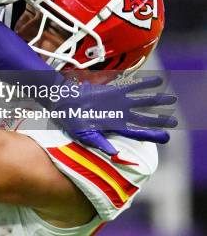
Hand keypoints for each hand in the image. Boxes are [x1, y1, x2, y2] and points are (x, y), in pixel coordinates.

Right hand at [50, 76, 177, 154]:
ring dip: (156, 100)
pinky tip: (156, 81)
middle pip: (143, 118)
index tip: (166, 137)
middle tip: (174, 121)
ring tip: (171, 99)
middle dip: (159, 120)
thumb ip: (99, 143)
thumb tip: (114, 154)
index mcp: (113, 127)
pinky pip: (131, 86)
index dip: (151, 135)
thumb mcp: (83, 135)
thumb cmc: (71, 120)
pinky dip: (144, 84)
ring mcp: (117, 103)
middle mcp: (119, 116)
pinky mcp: (112, 91)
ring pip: (141, 102)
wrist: (62, 101)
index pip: (137, 132)